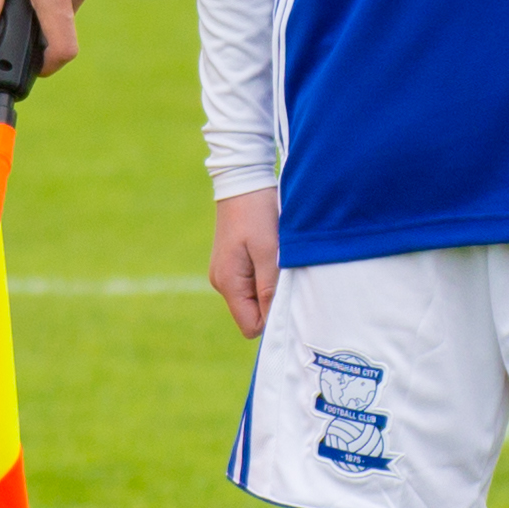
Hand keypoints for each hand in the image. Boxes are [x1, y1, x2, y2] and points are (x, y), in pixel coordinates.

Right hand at [207, 191, 279, 341]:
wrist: (243, 181)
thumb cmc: (257, 214)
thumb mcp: (267, 251)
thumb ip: (268, 287)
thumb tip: (272, 320)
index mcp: (228, 282)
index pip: (250, 326)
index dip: (271, 318)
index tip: (287, 297)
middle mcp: (222, 282)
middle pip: (252, 313)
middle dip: (271, 301)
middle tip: (284, 274)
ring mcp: (225, 272)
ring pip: (253, 298)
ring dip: (269, 286)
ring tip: (276, 259)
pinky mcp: (231, 263)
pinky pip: (251, 283)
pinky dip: (264, 275)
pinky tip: (270, 254)